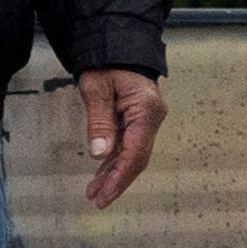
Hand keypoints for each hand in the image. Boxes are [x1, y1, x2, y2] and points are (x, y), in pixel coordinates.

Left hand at [77, 66, 165, 210]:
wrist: (118, 47)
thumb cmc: (107, 64)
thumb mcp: (97, 89)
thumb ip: (99, 122)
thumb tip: (100, 155)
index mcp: (145, 110)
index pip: (135, 152)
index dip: (120, 177)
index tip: (105, 195)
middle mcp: (152, 118)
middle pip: (137, 158)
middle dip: (118, 181)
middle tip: (99, 200)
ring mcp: (147, 120)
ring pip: (132, 154)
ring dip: (114, 174)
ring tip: (94, 193)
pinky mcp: (139, 120)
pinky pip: (128, 145)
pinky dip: (115, 161)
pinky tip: (102, 175)